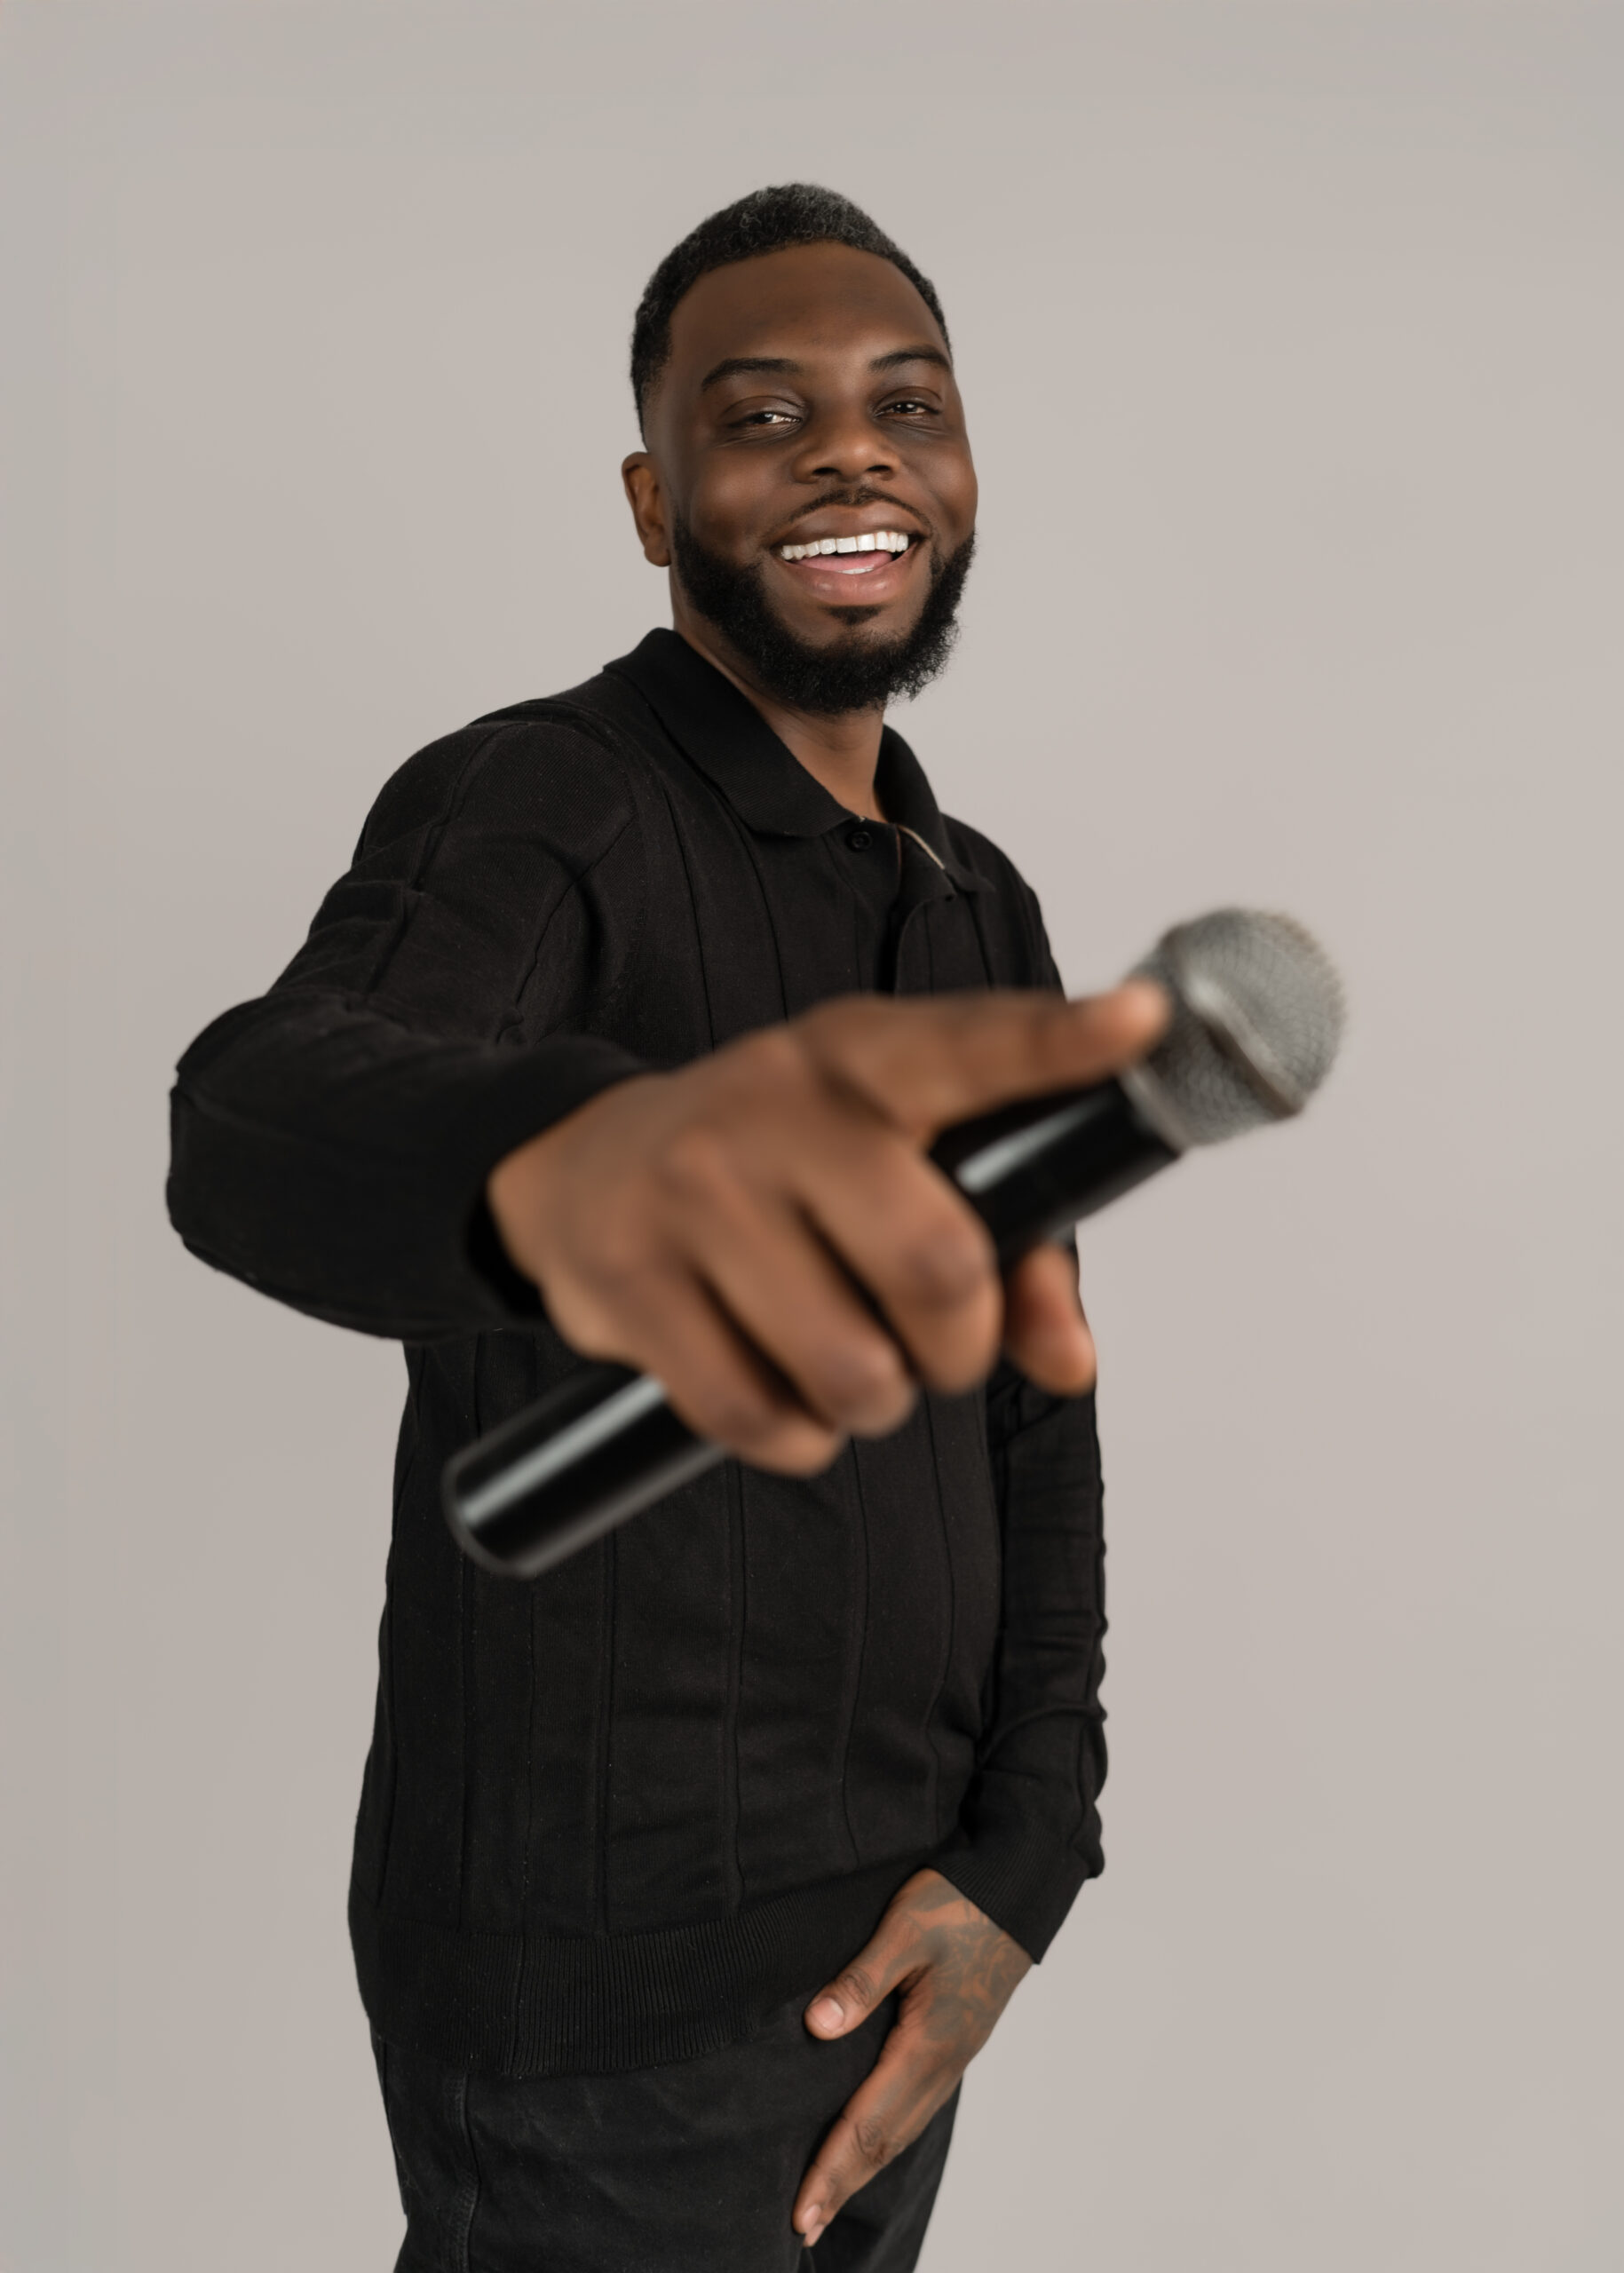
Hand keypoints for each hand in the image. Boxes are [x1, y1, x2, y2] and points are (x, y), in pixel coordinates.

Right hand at [487, 982, 1166, 1472]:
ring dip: (875, 1400)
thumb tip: (1070, 1361)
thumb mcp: (892, 1163)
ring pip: (849, 1365)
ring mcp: (693, 1188)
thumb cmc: (781, 1169)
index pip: (975, 1044)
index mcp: (861, 1054)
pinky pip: (753, 1413)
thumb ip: (1011, 1249)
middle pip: (937, 1263)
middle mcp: (775, 1103)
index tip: (1142, 1022)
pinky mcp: (626, 1278)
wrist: (580, 1168)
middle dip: (960, 1345)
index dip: (1061, 1044)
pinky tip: (783, 1393)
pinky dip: (794, 1437)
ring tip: (849, 1364)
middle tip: (938, 1349)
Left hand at [793, 1869, 1030, 2246]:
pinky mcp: (955, 2042)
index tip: (800, 2212)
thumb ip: (862, 1978)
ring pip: (902, 2129)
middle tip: (800, 2227)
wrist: (1018, 1885)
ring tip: (826, 2198)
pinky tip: (868, 2140)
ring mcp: (953, 2056)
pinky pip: (914, 2106)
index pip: (869, 2123)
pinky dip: (885, 2137)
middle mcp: (944, 2062)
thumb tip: (818, 2026)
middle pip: (885, 2141)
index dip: (831, 2170)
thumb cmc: (961, 1899)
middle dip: (841, 2185)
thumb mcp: (905, 1927)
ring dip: (862, 2167)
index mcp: (930, 2043)